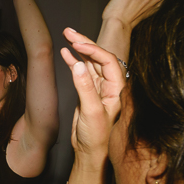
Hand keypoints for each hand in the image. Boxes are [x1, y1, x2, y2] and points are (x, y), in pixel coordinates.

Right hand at [60, 28, 123, 164]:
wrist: (89, 151)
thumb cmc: (97, 136)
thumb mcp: (91, 111)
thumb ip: (85, 88)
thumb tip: (77, 66)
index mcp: (117, 88)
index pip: (107, 61)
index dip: (93, 50)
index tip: (77, 44)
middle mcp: (110, 85)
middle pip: (99, 57)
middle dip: (84, 43)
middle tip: (69, 32)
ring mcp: (98, 87)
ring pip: (89, 62)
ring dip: (78, 49)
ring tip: (66, 36)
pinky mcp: (87, 92)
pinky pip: (81, 72)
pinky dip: (73, 61)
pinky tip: (65, 53)